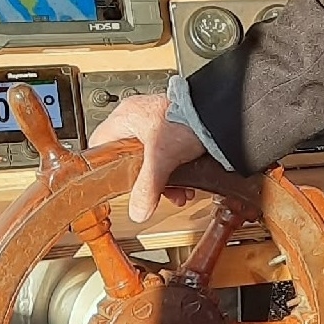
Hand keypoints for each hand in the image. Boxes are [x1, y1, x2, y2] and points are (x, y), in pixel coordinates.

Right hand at [88, 94, 206, 223]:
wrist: (223, 111)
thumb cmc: (188, 119)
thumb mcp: (161, 158)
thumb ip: (147, 188)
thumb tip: (138, 212)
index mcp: (126, 117)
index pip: (100, 144)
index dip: (103, 165)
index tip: (111, 182)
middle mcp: (140, 117)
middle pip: (130, 157)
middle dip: (144, 180)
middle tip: (152, 193)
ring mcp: (160, 121)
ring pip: (152, 158)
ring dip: (164, 179)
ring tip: (177, 194)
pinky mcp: (179, 127)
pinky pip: (170, 154)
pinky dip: (177, 171)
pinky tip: (188, 186)